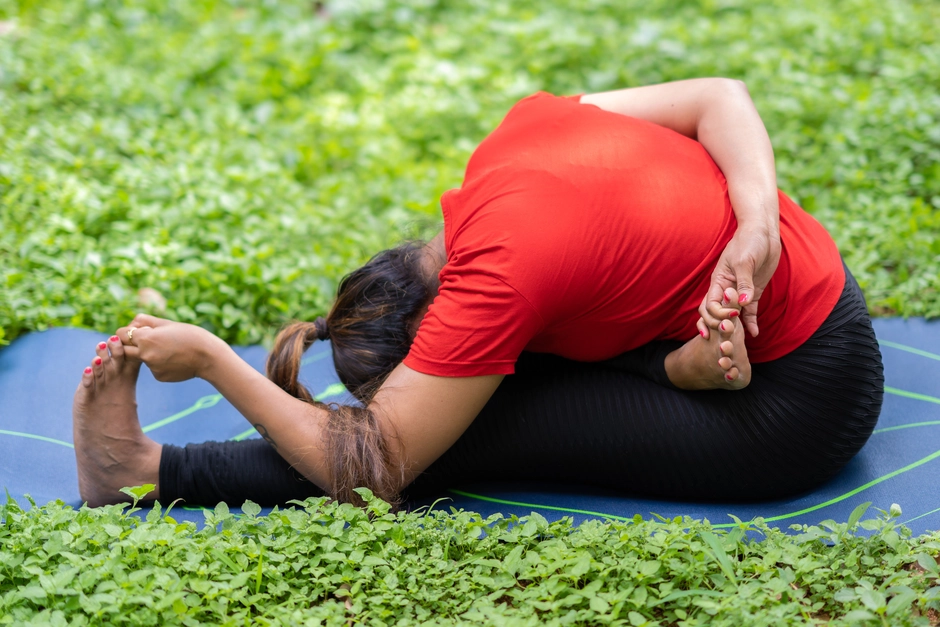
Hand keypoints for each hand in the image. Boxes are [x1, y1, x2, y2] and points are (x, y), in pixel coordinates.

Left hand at [116, 313, 221, 381]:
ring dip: (147, 354)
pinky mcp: (159, 376)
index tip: (137, 330)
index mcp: (145, 338)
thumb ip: (145, 321)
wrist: (208, 356)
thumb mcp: (167, 323)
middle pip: (124, 350)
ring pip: (141, 359)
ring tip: (168, 349)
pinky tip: (174, 359)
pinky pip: (153, 368)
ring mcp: (152, 367)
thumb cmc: (190, 335)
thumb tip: (131, 324)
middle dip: (130, 345)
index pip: (121, 334)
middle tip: (146, 341)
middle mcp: (145, 354)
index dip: (127, 331)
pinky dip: (159, 363)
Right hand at [699, 223, 780, 337]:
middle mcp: (725, 290)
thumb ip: (744, 283)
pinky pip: (749, 313)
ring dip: (734, 328)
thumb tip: (742, 304)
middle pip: (714, 314)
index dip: (718, 314)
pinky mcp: (752, 295)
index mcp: (718, 282)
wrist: (762, 233)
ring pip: (731, 316)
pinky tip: (755, 333)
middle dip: (720, 325)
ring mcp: (739, 294)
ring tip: (740, 341)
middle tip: (730, 333)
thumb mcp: (744, 261)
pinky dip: (750, 324)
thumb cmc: (749, 242)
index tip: (733, 314)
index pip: (710, 305)